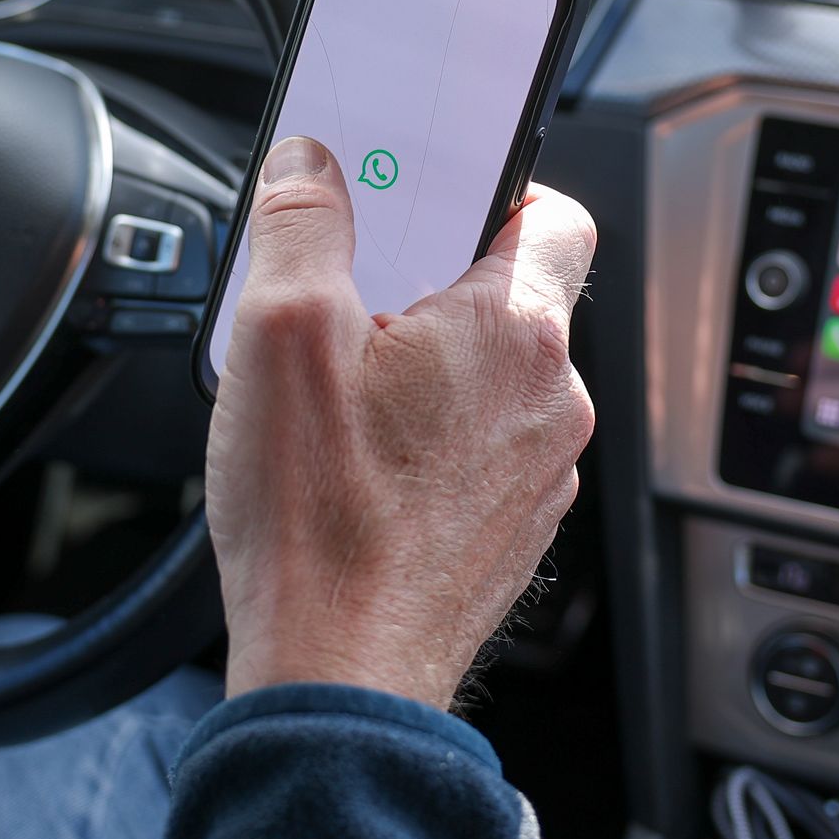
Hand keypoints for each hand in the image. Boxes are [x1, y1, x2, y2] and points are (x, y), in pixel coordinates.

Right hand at [206, 135, 596, 711]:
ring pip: (494, 377)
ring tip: (340, 395)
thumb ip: (302, 224)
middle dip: (431, 284)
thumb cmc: (321, 521)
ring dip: (429, 366)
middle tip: (351, 300)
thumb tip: (312, 163)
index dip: (493, 187)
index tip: (430, 196)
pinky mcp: (512, 529)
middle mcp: (553, 401)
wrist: (338, 676)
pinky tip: (358, 462)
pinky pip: (482, 446)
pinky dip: (432, 435)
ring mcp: (540, 473)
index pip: (557, 211)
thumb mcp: (282, 333)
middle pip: (512, 297)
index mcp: (516, 332)